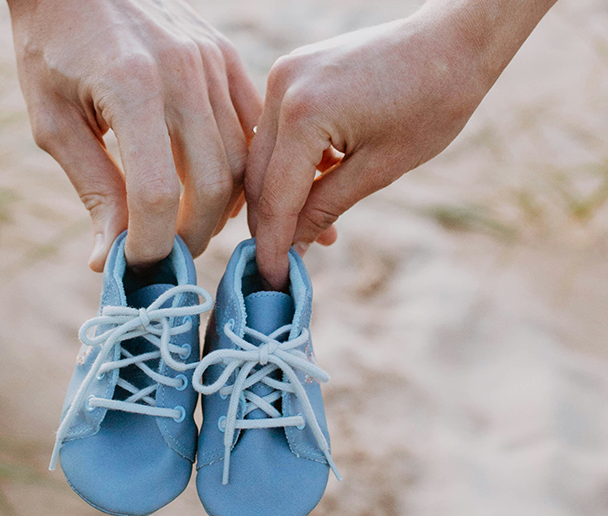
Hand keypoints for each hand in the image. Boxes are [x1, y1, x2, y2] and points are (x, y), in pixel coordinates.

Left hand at [8, 0, 261, 269]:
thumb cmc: (52, 48)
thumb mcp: (53, 122)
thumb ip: (92, 189)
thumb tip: (110, 259)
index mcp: (131, 86)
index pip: (156, 192)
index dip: (150, 243)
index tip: (137, 265)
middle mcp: (183, 71)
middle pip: (212, 184)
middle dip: (191, 235)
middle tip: (169, 254)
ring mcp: (212, 61)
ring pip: (240, 161)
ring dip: (219, 209)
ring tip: (189, 226)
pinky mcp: (225, 57)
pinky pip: (250, 129)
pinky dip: (239, 170)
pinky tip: (214, 190)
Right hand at [245, 2, 551, 289]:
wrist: (452, 41)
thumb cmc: (431, 102)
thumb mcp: (379, 169)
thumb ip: (325, 209)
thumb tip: (293, 250)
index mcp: (304, 113)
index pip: (275, 197)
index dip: (272, 245)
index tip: (272, 281)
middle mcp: (281, 88)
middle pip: (258, 177)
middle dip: (271, 225)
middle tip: (287, 264)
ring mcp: (283, 76)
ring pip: (263, 157)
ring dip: (281, 198)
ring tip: (313, 232)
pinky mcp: (291, 74)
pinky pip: (277, 133)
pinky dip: (290, 167)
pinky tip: (317, 190)